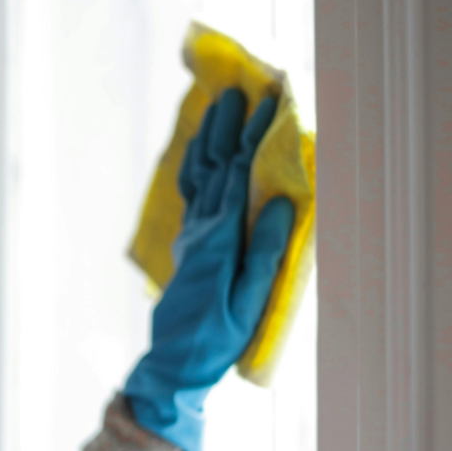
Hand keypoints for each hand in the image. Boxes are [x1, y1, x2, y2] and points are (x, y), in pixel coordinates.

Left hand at [123, 88, 294, 450]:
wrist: (174, 362)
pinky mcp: (189, 245)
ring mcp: (191, 236)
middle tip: (241, 89)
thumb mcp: (250, 301)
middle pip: (213, 166)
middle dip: (228, 126)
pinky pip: (191, 193)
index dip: (253, 137)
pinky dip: (197, 165)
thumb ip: (264, 252)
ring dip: (208, 139)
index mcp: (219, 239)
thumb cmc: (218, 338)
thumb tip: (277, 202)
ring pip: (198, 175)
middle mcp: (201, 230)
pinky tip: (201, 152)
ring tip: (218, 107)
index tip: (270, 103)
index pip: (238, 176)